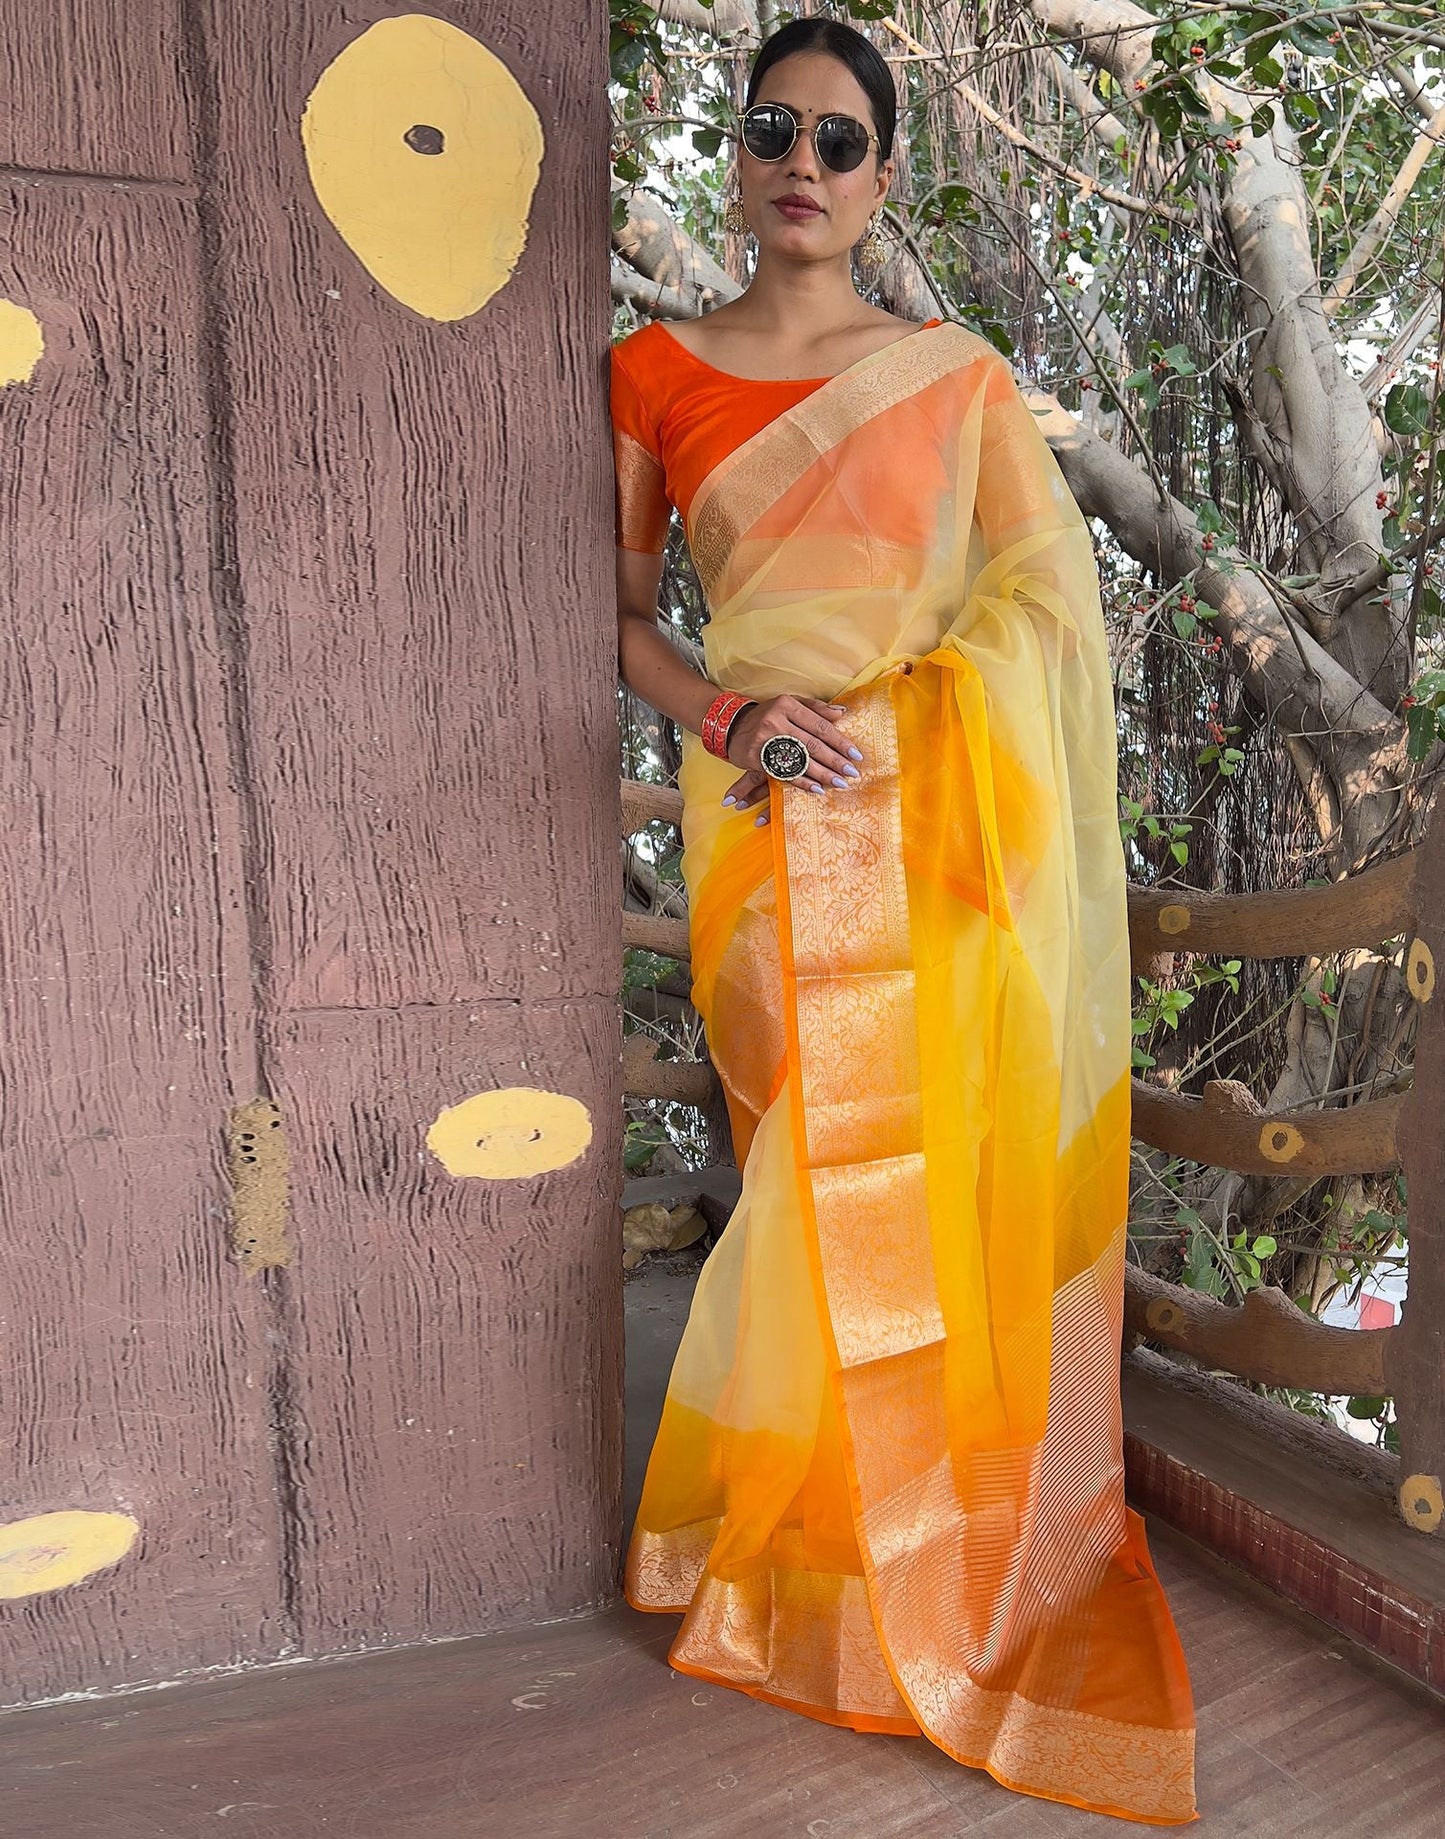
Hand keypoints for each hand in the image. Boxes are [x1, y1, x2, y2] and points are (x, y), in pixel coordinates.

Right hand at [720, 694, 863, 824]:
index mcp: (788, 705)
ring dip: (822, 774)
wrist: (732, 726)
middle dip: (835, 761)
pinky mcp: (756, 756)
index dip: (840, 742)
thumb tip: (843, 713)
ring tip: (840, 783)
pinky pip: (784, 772)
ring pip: (800, 760)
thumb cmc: (768, 715)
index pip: (820, 726)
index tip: (856, 755)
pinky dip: (802, 782)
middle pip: (812, 744)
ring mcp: (765, 739)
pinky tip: (817, 789)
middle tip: (852, 773)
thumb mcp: (790, 704)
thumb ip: (816, 708)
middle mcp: (776, 720)